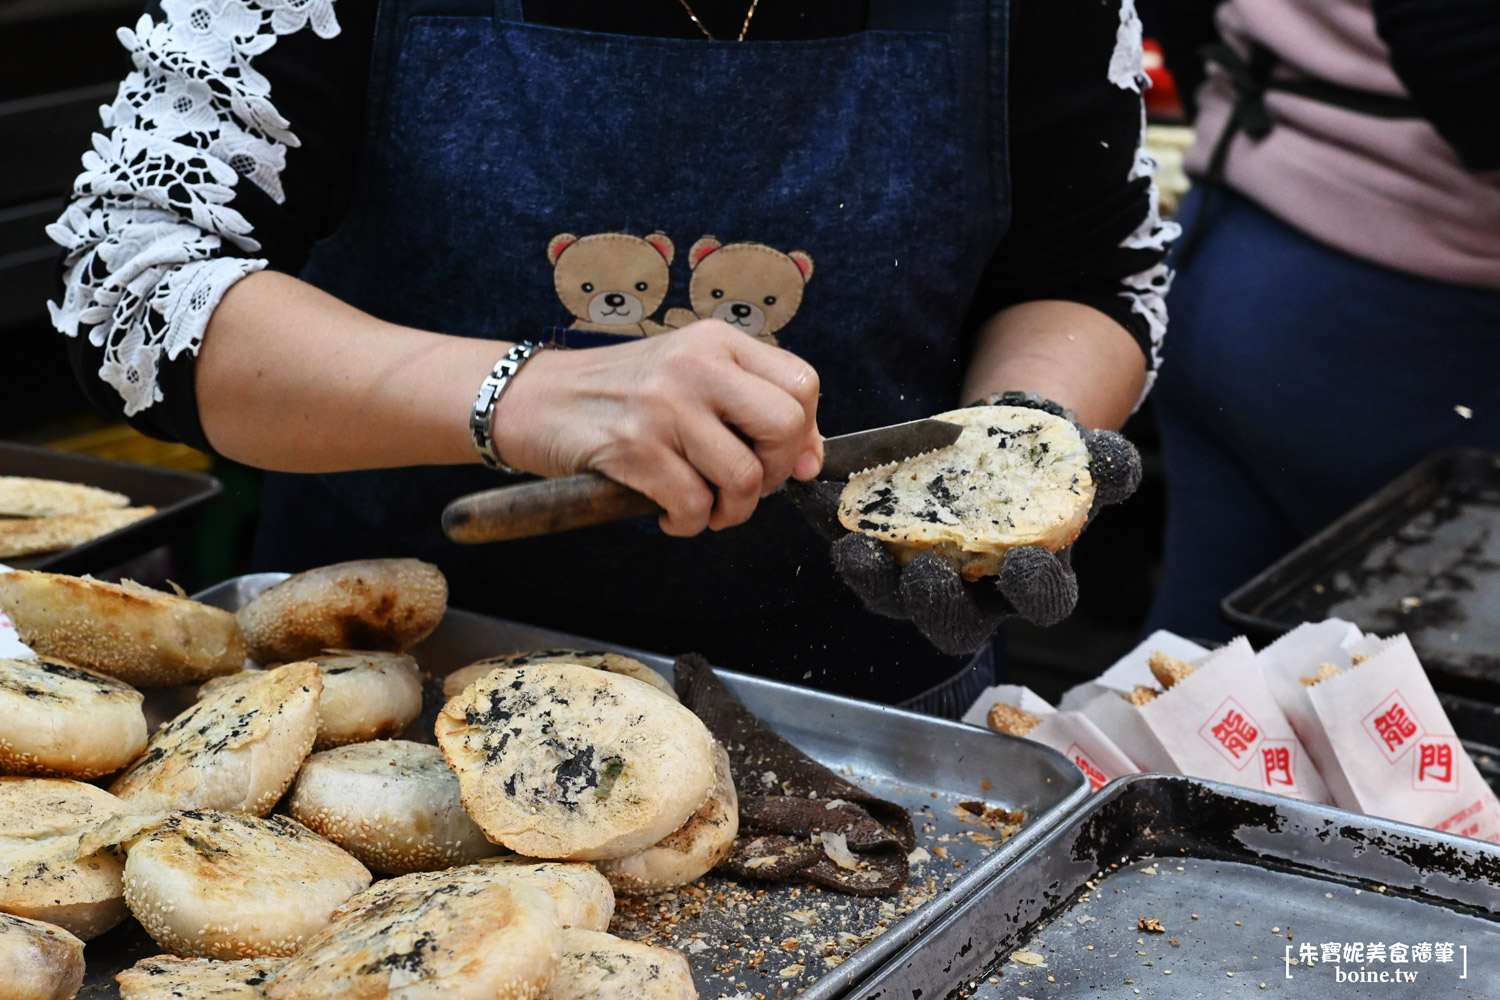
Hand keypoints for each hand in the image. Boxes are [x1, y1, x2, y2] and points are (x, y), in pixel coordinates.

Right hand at [492, 321, 823, 536]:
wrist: (534, 398)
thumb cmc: (617, 394)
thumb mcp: (686, 376)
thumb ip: (745, 405)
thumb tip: (808, 460)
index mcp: (715, 341)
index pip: (801, 383)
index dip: (806, 434)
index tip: (786, 461)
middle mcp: (695, 365)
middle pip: (784, 426)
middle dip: (773, 473)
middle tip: (743, 487)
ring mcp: (664, 404)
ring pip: (743, 476)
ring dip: (730, 511)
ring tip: (705, 509)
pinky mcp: (634, 446)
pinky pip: (693, 505)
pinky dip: (689, 524)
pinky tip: (669, 515)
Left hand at [788, 412, 1141, 654]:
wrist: (994, 443)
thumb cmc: (1044, 464)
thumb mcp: (1080, 460)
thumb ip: (1104, 466)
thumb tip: (1117, 462)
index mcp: (1032, 582)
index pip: (1040, 603)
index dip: (1033, 590)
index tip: (1027, 564)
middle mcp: (973, 595)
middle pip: (952, 622)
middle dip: (937, 604)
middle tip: (927, 574)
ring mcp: (917, 581)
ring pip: (892, 598)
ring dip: (871, 577)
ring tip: (855, 547)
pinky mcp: (877, 554)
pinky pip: (851, 549)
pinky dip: (830, 525)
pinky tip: (812, 497)